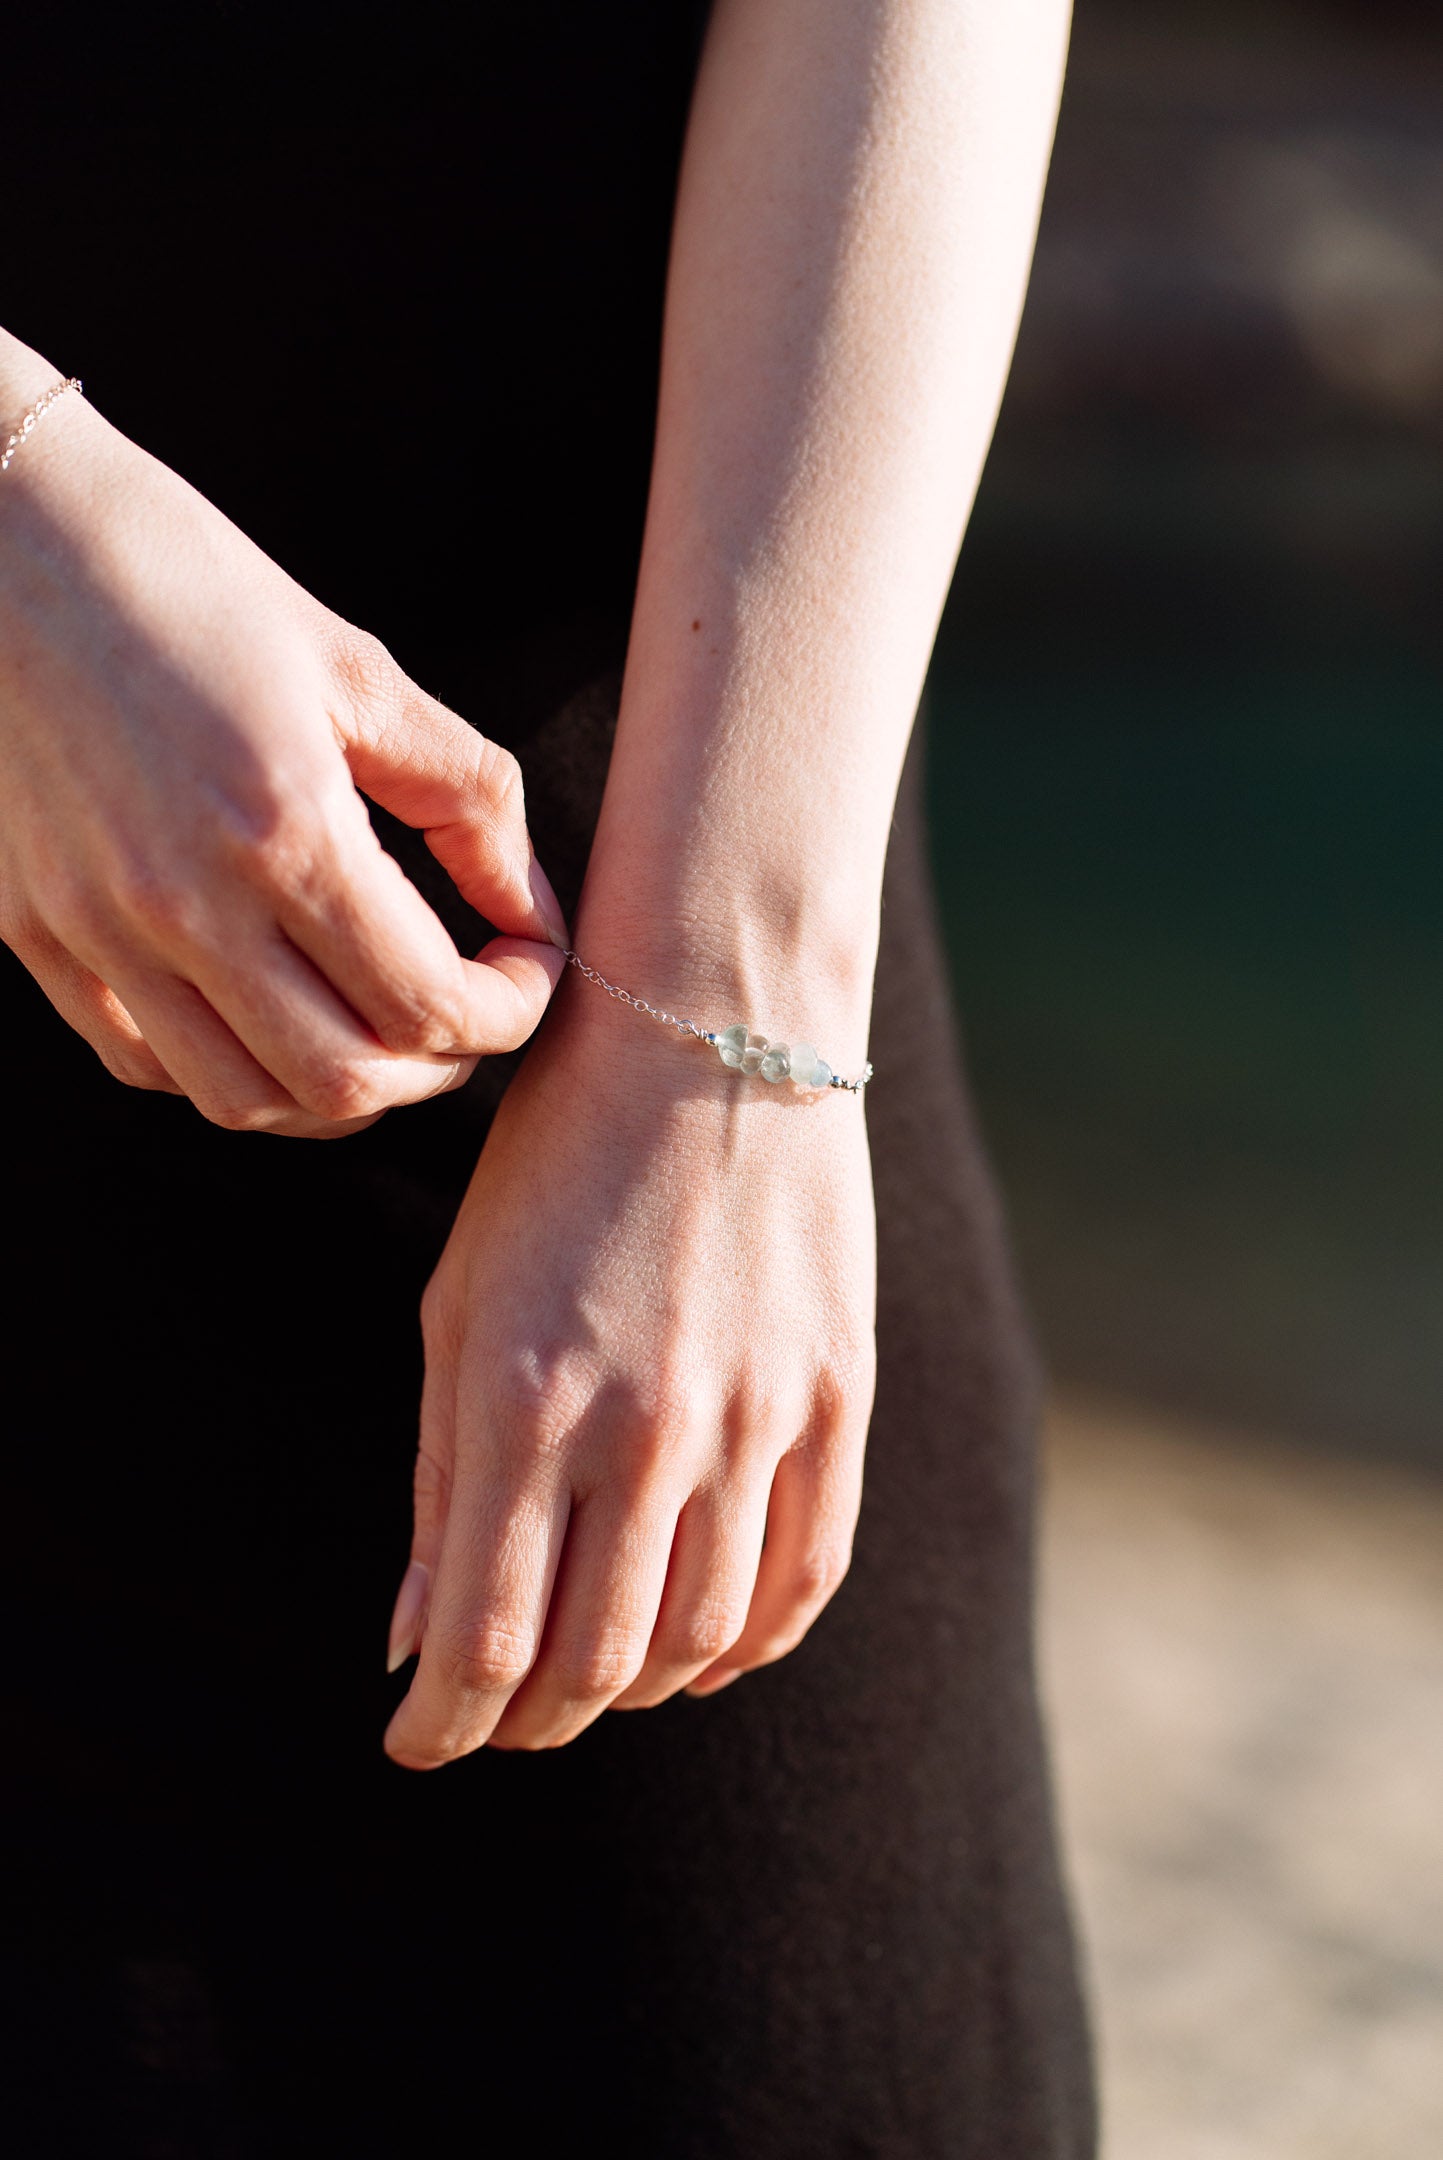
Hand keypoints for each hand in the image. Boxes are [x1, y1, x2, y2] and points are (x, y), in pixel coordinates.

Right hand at [0, 382, 566, 1134]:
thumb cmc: (185, 582)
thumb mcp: (357, 668)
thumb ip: (468, 797)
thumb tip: (532, 909)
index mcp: (282, 828)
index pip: (430, 1006)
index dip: (512, 1010)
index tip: (529, 964)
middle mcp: (183, 903)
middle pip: (348, 1083)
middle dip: (442, 1064)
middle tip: (468, 1006)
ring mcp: (98, 932)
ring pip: (246, 1100)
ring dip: (341, 1089)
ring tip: (379, 1027)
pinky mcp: (36, 936)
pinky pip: (147, 1066)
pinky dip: (232, 1070)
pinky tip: (272, 1013)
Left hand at [382, 975, 876, 1761]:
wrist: (715, 1033)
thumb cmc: (556, 1164)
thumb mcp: (461, 1304)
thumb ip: (441, 1479)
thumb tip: (414, 1645)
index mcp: (527, 1398)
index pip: (485, 1639)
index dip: (443, 1724)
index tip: (414, 1743)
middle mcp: (648, 1426)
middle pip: (593, 1662)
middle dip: (526, 1720)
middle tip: (495, 1718)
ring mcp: (757, 1416)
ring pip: (699, 1637)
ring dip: (629, 1689)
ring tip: (585, 1685)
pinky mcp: (838, 1398)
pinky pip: (806, 1578)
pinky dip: (748, 1647)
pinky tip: (702, 1656)